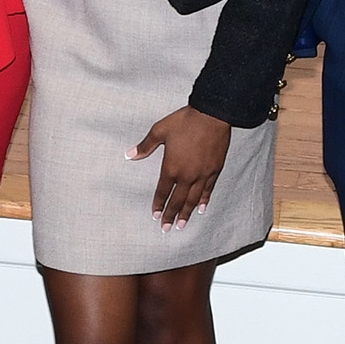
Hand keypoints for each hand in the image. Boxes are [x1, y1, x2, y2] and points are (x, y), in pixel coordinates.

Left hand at [137, 106, 232, 227]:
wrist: (211, 115)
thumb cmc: (184, 121)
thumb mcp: (160, 131)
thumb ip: (145, 146)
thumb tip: (130, 155)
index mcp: (171, 167)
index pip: (163, 191)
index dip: (158, 204)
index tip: (155, 216)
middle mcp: (187, 175)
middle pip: (178, 201)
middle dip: (171, 215)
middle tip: (166, 228)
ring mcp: (202, 174)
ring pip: (193, 199)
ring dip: (187, 213)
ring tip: (182, 225)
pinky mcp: (214, 170)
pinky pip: (208, 190)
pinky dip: (204, 200)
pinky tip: (201, 209)